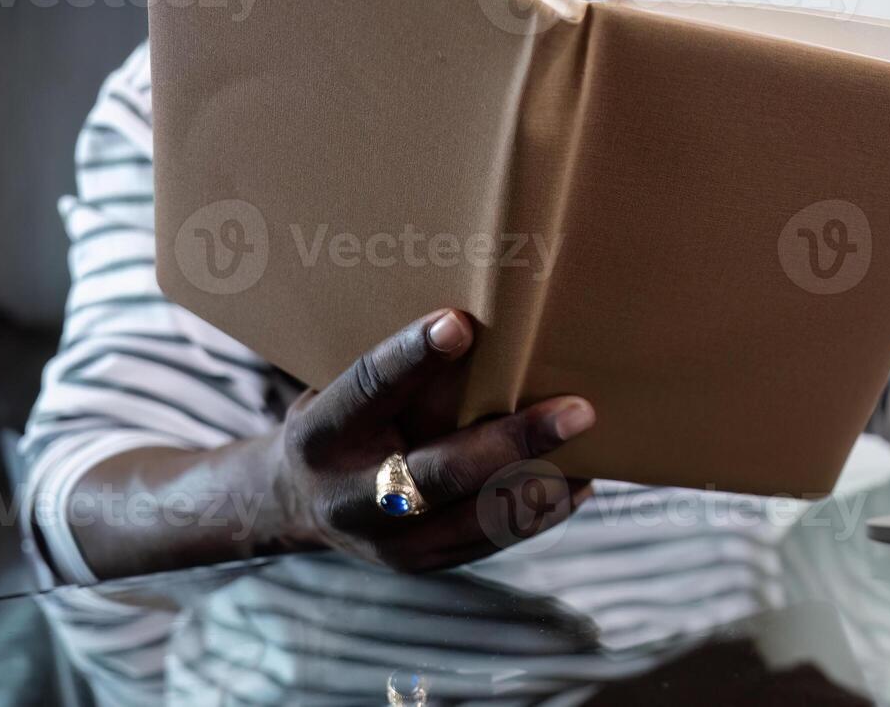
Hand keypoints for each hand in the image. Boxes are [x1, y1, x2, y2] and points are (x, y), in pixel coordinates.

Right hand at [271, 309, 594, 571]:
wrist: (296, 503)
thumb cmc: (342, 423)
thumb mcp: (344, 392)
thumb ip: (401, 378)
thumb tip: (485, 328)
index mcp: (324, 437)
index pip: (368, 390)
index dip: (410, 358)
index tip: (458, 323)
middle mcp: (352, 498)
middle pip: (442, 472)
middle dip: (515, 441)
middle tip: (577, 411)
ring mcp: (388, 542)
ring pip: (480, 516)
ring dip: (544, 480)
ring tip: (593, 446)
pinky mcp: (422, 565)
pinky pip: (494, 539)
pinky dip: (541, 509)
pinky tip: (578, 480)